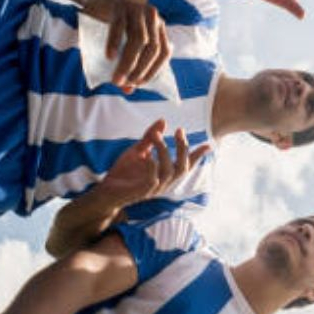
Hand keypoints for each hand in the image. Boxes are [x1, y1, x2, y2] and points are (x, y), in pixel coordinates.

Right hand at [82, 0, 170, 94]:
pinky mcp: (120, 5)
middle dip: (140, 69)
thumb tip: (127, 90)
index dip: (154, 70)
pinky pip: (119, 26)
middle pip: (153, 48)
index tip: (140, 84)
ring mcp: (137, 9)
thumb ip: (127, 63)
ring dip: (128, 62)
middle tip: (125, 84)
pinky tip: (109, 57)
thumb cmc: (112, 24)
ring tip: (116, 78)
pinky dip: (115, 43)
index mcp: (158, 26)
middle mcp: (153, 17)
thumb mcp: (123, 44)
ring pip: (139, 39)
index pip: (164, 52)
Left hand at [95, 120, 209, 208]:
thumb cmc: (123, 173)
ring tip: (156, 137)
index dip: (197, 156)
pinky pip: (152, 180)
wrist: (104, 192)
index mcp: (165, 174)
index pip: (186, 165)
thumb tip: (163, 121)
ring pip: (169, 172)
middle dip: (183, 148)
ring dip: (164, 152)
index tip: (209, 145)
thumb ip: (150, 138)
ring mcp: (154, 189)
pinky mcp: (141, 192)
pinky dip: (152, 166)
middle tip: (180, 131)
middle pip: (183, 167)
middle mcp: (164, 183)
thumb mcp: (137, 151)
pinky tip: (148, 155)